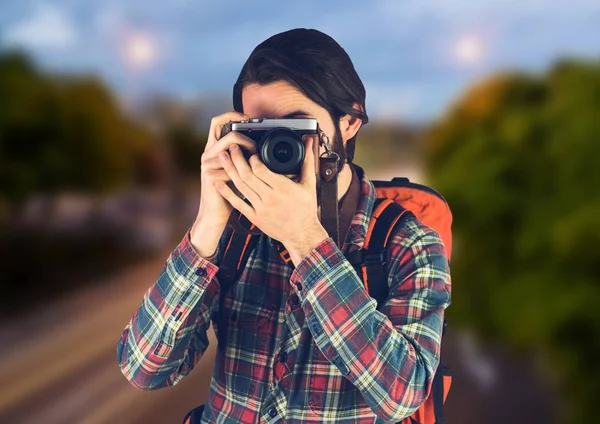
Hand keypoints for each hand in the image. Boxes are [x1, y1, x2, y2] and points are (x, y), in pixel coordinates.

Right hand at [196, 111, 257, 221]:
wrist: (216, 213)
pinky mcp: (210, 177)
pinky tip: (250, 179)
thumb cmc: (230, 191)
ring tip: (255, 164)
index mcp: (214, 148)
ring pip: (230, 151)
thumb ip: (241, 155)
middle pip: (228, 135)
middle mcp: (208, 153)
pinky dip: (243, 173)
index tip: (248, 118)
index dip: (231, 115)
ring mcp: (207, 165)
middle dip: (247, 140)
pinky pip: (230, 169)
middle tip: (257, 150)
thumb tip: (260, 145)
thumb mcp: (236, 169)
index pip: (217, 122)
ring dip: (247, 156)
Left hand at [215, 136, 328, 260]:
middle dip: (237, 159)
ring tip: (223, 158)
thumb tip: (308, 141)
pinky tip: (219, 183)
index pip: (261, 170)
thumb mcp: (309, 184)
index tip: (251, 152)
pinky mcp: (254, 217)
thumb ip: (308, 160)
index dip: (253, 158)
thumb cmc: (306, 209)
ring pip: (241, 187)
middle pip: (247, 175)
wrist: (301, 235)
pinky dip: (227, 193)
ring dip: (230, 170)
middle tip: (232, 147)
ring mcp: (260, 209)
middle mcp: (270, 198)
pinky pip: (238, 203)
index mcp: (283, 189)